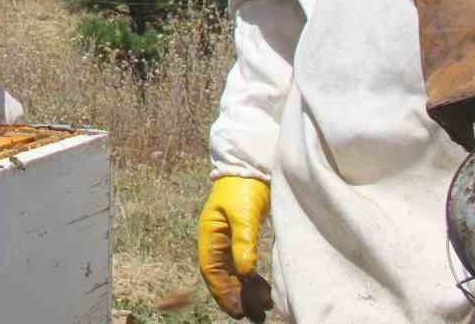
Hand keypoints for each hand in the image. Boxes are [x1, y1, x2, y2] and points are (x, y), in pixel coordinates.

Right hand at [198, 175, 274, 320]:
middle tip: (255, 316)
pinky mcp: (241, 239)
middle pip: (223, 276)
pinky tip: (264, 291)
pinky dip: (252, 280)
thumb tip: (245, 272)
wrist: (252, 167)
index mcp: (209, 234)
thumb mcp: (243, 213)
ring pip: (234, 274)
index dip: (223, 292)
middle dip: (237, 297)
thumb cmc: (243, 187)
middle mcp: (216, 240)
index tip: (239, 311)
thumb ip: (243, 241)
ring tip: (264, 308)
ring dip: (246, 291)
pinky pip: (244, 266)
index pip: (212, 271)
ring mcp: (228, 240)